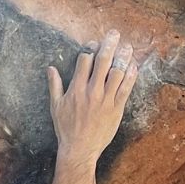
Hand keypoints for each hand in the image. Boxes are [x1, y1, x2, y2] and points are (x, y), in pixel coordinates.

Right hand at [46, 31, 138, 164]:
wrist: (80, 149)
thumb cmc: (66, 128)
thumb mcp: (55, 106)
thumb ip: (54, 85)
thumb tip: (50, 68)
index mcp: (76, 89)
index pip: (84, 60)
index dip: (90, 48)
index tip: (94, 43)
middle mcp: (92, 91)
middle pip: (102, 61)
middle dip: (109, 44)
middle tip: (114, 33)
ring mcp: (106, 100)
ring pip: (118, 72)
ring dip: (123, 57)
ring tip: (127, 46)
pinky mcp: (117, 109)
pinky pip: (126, 88)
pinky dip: (131, 75)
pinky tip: (134, 66)